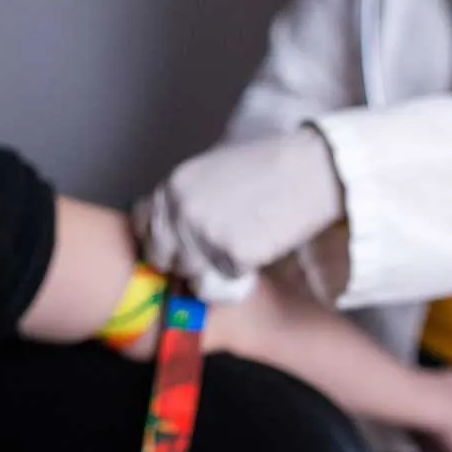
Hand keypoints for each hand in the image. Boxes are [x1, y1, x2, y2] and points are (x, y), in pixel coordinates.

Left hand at [134, 129, 344, 301]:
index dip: (161, 240)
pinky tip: (259, 254)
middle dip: (183, 262)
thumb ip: (186, 198)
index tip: (178, 246)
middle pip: (162, 259)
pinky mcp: (230, 256)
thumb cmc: (268, 166)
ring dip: (212, 274)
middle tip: (212, 256)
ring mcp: (203, 236)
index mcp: (173, 186)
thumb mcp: (212, 171)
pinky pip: (224, 285)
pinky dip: (240, 278)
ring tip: (240, 253)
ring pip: (192, 278)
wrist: (309, 171)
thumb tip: (171, 230)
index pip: (142, 227)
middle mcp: (180, 211)